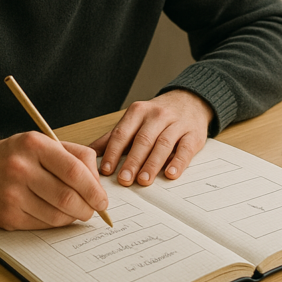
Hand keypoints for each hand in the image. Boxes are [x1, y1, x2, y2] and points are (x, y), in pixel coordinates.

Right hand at [0, 133, 107, 229]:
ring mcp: (11, 195)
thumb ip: (74, 156)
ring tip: (75, 211)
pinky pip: (42, 225)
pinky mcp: (6, 216)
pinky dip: (55, 223)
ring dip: (73, 217)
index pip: (73, 170)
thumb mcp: (41, 143)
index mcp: (33, 145)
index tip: (102, 199)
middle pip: (67, 197)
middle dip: (87, 208)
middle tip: (93, 209)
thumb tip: (98, 183)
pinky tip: (55, 214)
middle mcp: (20, 169)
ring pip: (57, 216)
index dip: (93, 189)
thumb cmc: (13, 156)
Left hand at [90, 89, 213, 186]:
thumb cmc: (157, 116)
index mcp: (139, 111)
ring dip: (152, 164)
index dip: (113, 152)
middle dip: (132, 161)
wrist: (190, 101)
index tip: (106, 170)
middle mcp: (158, 115)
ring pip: (163, 144)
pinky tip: (170, 174)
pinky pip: (185, 149)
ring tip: (143, 180)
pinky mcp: (194, 134)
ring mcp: (177, 124)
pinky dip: (178, 162)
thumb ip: (113, 137)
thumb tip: (88, 153)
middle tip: (124, 180)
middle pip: (143, 140)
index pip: (123, 133)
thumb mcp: (135, 120)